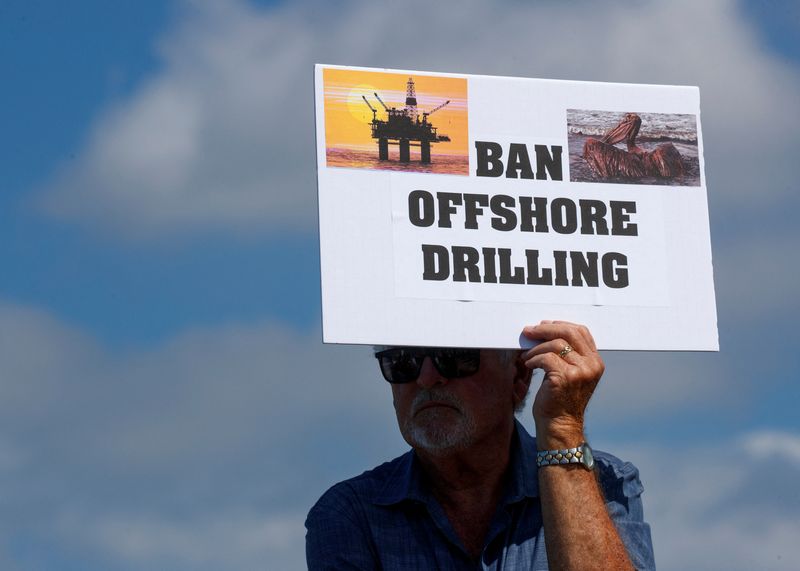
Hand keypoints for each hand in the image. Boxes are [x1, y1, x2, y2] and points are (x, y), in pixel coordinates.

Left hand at [521, 321, 604, 448]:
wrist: (559, 425)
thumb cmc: (560, 399)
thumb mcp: (570, 373)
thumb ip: (567, 354)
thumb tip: (545, 329)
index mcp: (595, 362)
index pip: (581, 332)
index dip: (560, 325)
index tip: (543, 325)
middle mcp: (592, 366)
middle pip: (569, 333)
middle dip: (545, 329)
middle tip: (529, 331)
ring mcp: (581, 372)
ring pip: (556, 345)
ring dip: (536, 348)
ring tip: (527, 356)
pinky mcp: (566, 378)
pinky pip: (546, 358)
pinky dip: (533, 359)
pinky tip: (528, 364)